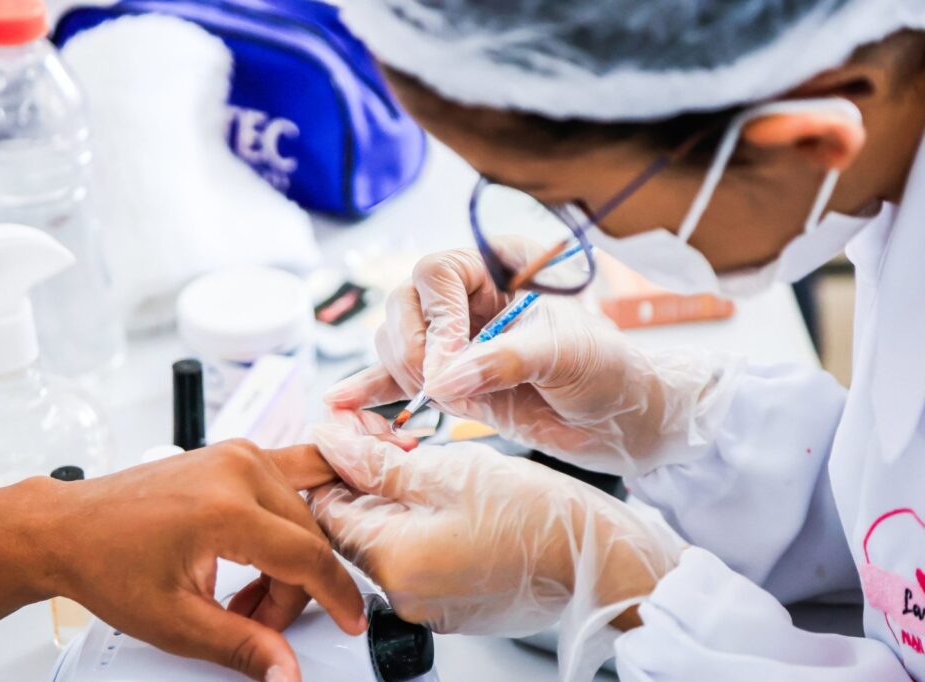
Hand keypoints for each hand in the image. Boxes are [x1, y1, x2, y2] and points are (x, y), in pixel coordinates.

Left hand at [44, 440, 361, 681]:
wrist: (69, 528)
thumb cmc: (106, 563)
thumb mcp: (174, 622)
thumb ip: (241, 646)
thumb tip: (286, 670)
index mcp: (224, 508)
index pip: (307, 556)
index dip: (336, 596)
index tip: (351, 619)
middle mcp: (238, 470)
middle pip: (306, 539)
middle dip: (292, 590)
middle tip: (251, 620)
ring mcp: (239, 455)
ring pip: (302, 515)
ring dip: (288, 559)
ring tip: (245, 591)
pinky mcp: (237, 453)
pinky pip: (294, 475)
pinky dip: (298, 511)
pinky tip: (289, 535)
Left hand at [307, 420, 682, 638]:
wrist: (598, 559)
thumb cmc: (536, 513)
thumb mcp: (449, 470)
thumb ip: (379, 462)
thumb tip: (330, 442)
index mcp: (393, 560)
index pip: (326, 510)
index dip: (333, 463)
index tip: (353, 432)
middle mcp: (402, 594)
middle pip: (355, 526)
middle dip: (365, 476)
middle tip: (393, 437)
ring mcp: (427, 605)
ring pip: (386, 539)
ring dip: (393, 497)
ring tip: (423, 458)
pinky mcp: (451, 605)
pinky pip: (415, 558)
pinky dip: (419, 524)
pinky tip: (444, 494)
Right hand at [325, 246, 741, 475]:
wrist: (624, 421)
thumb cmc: (611, 372)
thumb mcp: (570, 356)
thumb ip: (507, 360)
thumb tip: (444, 379)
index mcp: (500, 269)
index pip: (439, 272)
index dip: (435, 316)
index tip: (448, 365)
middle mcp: (470, 300)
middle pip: (406, 306)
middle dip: (413, 348)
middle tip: (439, 388)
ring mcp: (456, 342)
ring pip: (397, 343)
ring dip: (400, 372)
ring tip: (426, 402)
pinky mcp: (450, 381)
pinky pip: (398, 380)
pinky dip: (371, 391)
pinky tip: (340, 404)